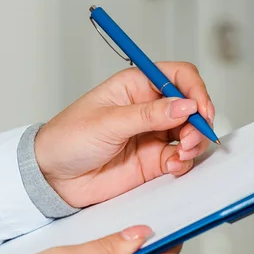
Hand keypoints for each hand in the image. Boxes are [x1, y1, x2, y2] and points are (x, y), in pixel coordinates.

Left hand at [35, 62, 214, 206]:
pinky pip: (181, 157)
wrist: (53, 177)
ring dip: (195, 142)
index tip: (200, 108)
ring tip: (182, 153)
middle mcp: (149, 108)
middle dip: (198, 121)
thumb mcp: (107, 122)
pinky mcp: (153, 160)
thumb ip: (149, 115)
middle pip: (191, 106)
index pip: (177, 76)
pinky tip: (173, 166)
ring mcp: (153, 135)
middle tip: (191, 137)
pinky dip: (185, 162)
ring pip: (191, 132)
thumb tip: (185, 105)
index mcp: (136, 86)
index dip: (195, 89)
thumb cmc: (68, 138)